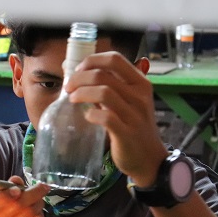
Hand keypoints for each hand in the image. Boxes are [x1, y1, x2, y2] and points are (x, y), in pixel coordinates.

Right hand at [0, 176, 47, 216]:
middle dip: (33, 193)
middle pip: (16, 205)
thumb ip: (8, 185)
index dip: (7, 194)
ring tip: (38, 199)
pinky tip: (36, 211)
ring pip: (29, 212)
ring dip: (38, 202)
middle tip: (42, 187)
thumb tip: (16, 181)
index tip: (18, 189)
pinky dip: (40, 214)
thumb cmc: (0, 209)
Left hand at [67, 52, 167, 185]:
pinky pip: (105, 117)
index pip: (114, 59)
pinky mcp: (127, 133)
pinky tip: (87, 116)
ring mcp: (134, 114)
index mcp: (140, 83)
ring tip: (72, 99)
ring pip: (103, 92)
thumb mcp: (127, 101)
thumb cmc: (133, 126)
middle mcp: (140, 95)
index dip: (91, 61)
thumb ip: (109, 87)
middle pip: (103, 74)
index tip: (78, 70)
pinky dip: (91, 114)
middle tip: (68, 87)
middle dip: (79, 78)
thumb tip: (76, 73)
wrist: (149, 158)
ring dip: (82, 93)